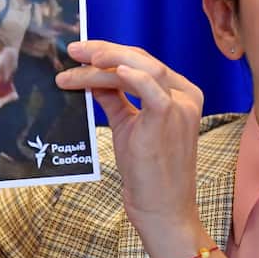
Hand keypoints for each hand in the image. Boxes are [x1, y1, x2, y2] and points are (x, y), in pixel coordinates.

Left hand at [55, 40, 203, 228]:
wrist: (161, 207)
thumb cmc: (146, 170)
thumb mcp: (128, 125)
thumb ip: (114, 98)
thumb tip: (91, 78)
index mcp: (179, 92)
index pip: (142, 61)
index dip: (111, 52)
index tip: (81, 52)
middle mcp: (185, 94)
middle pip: (140, 59)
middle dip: (103, 51)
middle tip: (73, 50)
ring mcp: (180, 105)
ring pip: (139, 68)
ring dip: (104, 63)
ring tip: (76, 63)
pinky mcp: (169, 118)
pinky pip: (151, 88)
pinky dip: (132, 76)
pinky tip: (107, 70)